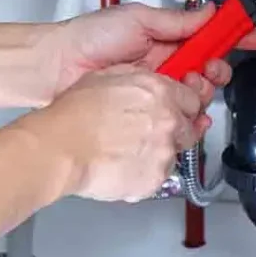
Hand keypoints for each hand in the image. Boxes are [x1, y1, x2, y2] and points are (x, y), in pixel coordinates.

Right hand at [23, 65, 210, 201]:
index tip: (178, 109)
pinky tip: (122, 165)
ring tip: (127, 151)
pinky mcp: (155, 181)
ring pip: (174, 154)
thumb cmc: (75, 114)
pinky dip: (145, 173)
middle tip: (148, 133)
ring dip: (158, 152)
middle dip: (175, 130)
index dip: (184, 105)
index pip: (194, 99)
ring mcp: (164, 154)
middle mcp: (169, 122)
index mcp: (161, 93)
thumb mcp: (107, 76)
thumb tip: (150, 82)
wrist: (61, 148)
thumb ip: (140, 79)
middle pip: (191, 128)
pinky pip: (158, 177)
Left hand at [43, 2, 255, 96]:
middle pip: (209, 67)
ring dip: (202, 89)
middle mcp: (164, 62)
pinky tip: (188, 112)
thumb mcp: (138, 18)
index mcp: (165, 36)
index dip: (234, 35)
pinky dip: (189, 114)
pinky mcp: (147, 108)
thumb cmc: (88, 38)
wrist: (57, 68)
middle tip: (209, 68)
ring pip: (197, 93)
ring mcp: (156, 86)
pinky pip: (177, 114)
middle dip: (218, 68)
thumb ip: (177, 20)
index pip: (208, 35)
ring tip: (188, 84)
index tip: (255, 35)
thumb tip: (209, 12)